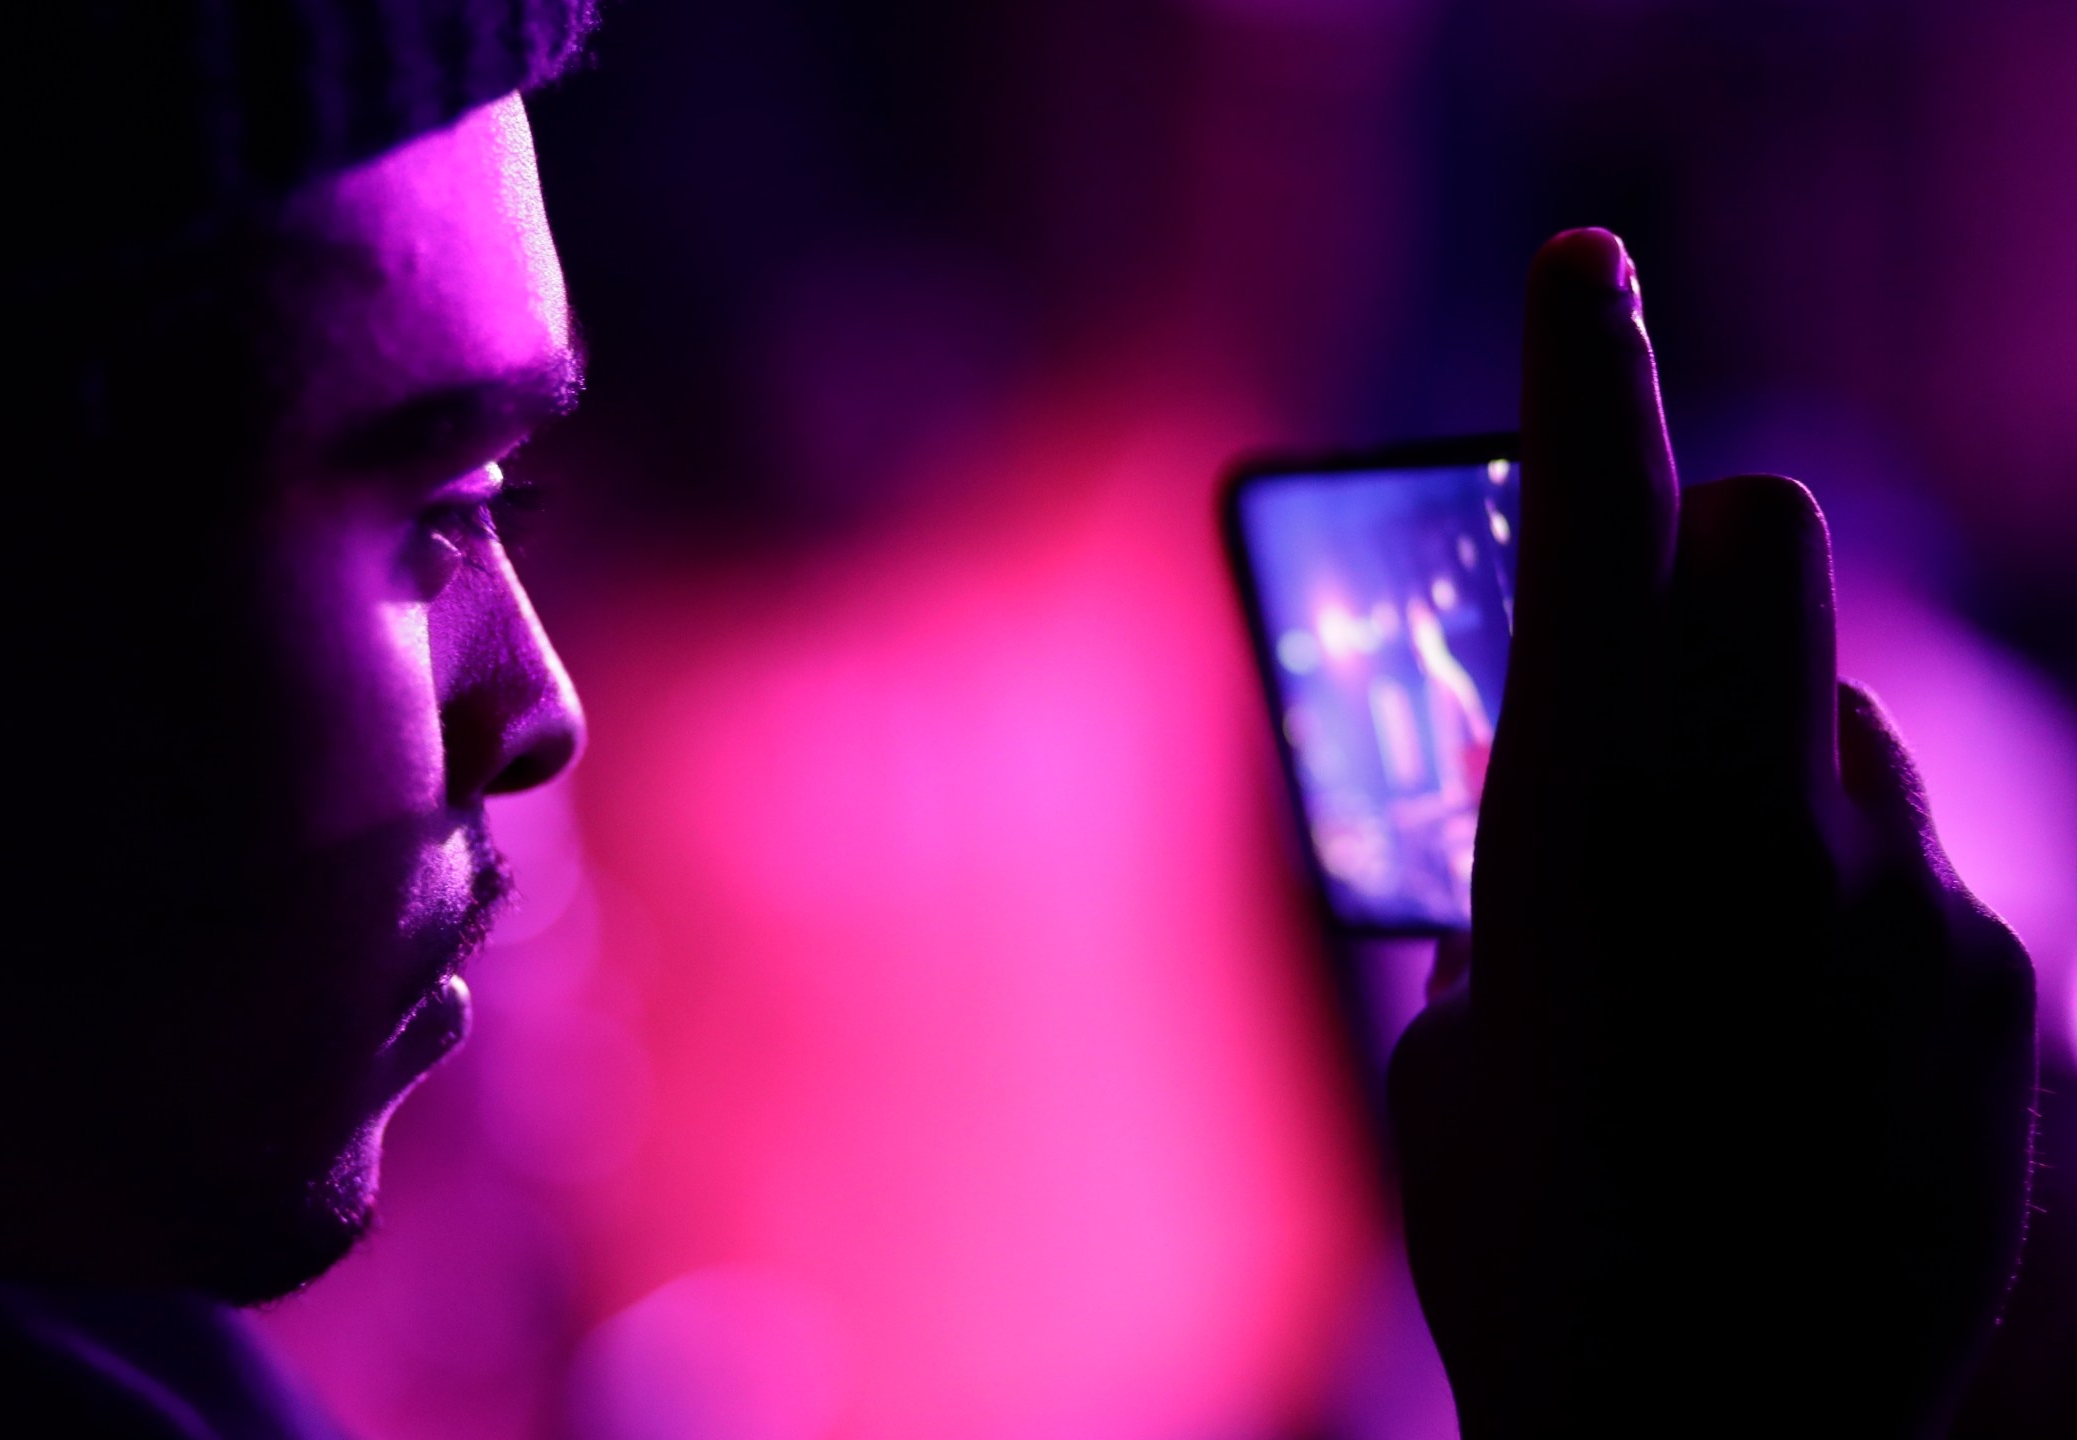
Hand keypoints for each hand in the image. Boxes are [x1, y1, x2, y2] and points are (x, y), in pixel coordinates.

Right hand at [1389, 229, 2035, 1438]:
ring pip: (1850, 715)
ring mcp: (1907, 896)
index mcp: (1575, 825)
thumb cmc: (1524, 1254)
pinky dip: (1851, 908)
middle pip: (1776, 531)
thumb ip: (1499, 884)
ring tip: (1715, 943)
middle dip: (1705, 552)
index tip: (1584, 264)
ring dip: (1774, 764)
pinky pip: (1920, 864)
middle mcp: (1760, 820)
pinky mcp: (2001, 984)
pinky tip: (1802, 1047)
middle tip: (1646, 659)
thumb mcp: (1444, 1048)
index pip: (1591, 513)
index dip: (1580, 365)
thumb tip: (1540, 823)